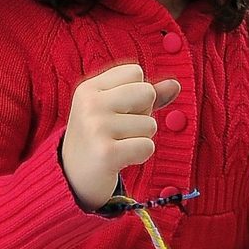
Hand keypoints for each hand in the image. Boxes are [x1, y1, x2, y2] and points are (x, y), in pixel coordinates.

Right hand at [60, 63, 180, 210]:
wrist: (73, 176)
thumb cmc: (100, 137)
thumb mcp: (116, 109)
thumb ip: (144, 95)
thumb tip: (175, 84)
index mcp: (89, 88)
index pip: (135, 72)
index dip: (136, 92)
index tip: (117, 111)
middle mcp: (90, 104)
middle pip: (147, 92)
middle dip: (144, 113)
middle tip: (121, 129)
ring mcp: (96, 128)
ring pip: (150, 124)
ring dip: (141, 138)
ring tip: (118, 144)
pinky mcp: (107, 153)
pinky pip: (148, 146)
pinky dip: (141, 155)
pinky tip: (121, 158)